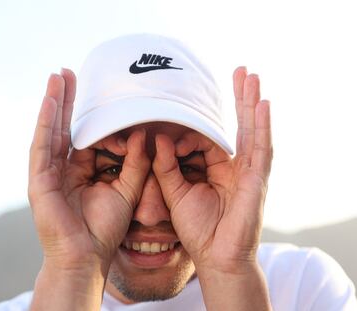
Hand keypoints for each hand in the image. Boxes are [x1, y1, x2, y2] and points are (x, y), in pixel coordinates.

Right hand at [28, 69, 149, 273]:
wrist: (86, 256)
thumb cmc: (105, 228)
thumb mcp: (128, 189)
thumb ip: (136, 162)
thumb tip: (143, 133)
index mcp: (82, 170)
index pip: (89, 138)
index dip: (97, 118)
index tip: (107, 97)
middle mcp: (63, 168)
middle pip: (66, 128)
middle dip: (68, 100)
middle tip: (69, 72)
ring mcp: (49, 173)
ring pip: (51, 132)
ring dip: (54, 104)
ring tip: (58, 76)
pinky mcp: (39, 181)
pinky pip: (42, 147)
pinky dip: (45, 124)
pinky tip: (50, 102)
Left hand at [152, 67, 271, 273]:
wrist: (215, 257)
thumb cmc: (198, 229)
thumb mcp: (174, 192)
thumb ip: (167, 165)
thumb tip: (159, 137)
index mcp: (215, 168)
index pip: (204, 139)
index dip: (188, 132)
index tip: (169, 128)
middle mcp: (234, 166)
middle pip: (237, 126)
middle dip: (238, 99)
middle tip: (239, 71)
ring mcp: (248, 171)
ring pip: (252, 130)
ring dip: (251, 103)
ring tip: (251, 77)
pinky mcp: (257, 180)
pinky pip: (261, 148)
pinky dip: (263, 126)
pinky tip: (263, 104)